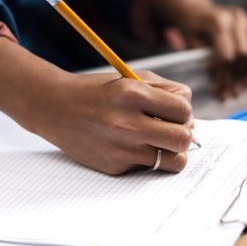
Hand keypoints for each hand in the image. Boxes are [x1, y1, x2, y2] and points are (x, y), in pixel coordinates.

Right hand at [0, 38, 194, 174]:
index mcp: (133, 94)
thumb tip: (190, 116)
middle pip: (183, 138)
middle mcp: (127, 123)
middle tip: (173, 130)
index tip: (175, 112)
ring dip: (172, 152)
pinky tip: (130, 145)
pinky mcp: (115, 166)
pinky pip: (148, 167)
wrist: (56, 108)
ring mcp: (121, 148)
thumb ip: (166, 91)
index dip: (184, 112)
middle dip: (184, 134)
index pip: (183, 110)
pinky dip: (146, 157)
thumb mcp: (132, 78)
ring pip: (173, 161)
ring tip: (161, 142)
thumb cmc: (100, 92)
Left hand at [145, 0, 246, 98]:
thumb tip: (221, 90)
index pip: (227, 56)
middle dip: (236, 78)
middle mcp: (237, 18)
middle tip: (228, 94)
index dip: (224, 78)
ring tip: (239, 85)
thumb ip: (208, 63)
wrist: (197, 11)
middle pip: (244, 55)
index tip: (219, 94)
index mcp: (218, 22)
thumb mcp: (192, 45)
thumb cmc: (192, 30)